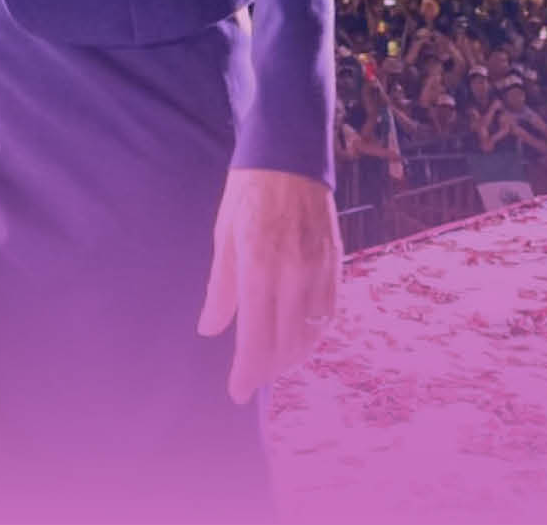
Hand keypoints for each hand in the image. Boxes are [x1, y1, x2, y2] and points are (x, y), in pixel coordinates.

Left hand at [197, 167, 340, 404]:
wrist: (291, 155)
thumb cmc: (248, 194)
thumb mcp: (224, 237)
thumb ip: (220, 289)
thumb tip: (210, 329)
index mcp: (259, 265)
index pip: (256, 337)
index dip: (247, 372)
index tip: (237, 391)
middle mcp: (294, 273)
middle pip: (286, 344)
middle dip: (268, 369)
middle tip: (250, 377)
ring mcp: (320, 270)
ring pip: (312, 334)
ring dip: (292, 356)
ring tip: (272, 362)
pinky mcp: (337, 264)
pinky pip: (328, 314)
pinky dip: (313, 334)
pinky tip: (298, 337)